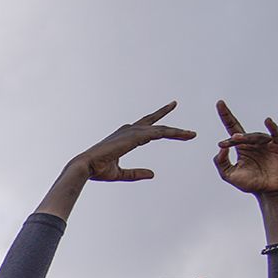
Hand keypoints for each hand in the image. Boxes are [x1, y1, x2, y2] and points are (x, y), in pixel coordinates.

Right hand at [67, 102, 197, 182]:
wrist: (86, 166)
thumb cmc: (97, 169)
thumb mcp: (120, 174)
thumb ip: (136, 173)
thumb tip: (154, 174)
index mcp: (124, 138)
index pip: (142, 128)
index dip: (154, 124)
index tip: (161, 119)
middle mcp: (128, 131)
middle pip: (151, 121)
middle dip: (163, 112)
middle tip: (174, 103)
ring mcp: (133, 132)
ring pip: (160, 129)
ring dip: (177, 132)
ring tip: (192, 134)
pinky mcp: (136, 136)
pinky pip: (159, 133)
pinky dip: (173, 133)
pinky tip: (183, 135)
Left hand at [212, 101, 277, 195]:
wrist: (270, 191)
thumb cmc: (251, 183)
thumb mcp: (229, 175)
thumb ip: (221, 163)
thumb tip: (220, 147)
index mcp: (242, 146)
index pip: (232, 127)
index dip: (226, 115)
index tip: (219, 103)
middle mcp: (254, 142)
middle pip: (243, 134)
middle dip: (235, 137)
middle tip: (230, 140)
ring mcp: (268, 143)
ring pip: (256, 136)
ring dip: (247, 137)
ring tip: (237, 139)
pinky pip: (276, 134)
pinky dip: (273, 127)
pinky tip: (267, 121)